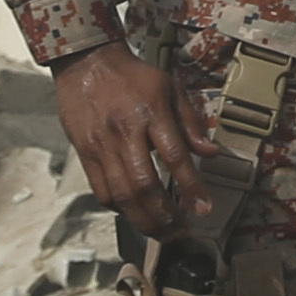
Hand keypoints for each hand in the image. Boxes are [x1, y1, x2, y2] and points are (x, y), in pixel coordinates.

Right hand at [53, 39, 208, 236]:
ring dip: (144, 220)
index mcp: (151, 112)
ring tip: (162, 232)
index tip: (204, 209)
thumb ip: (191, 123)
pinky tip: (135, 215)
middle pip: (145, 184)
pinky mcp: (85, 153)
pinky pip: (101, 190)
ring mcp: (102, 145)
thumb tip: (211, 152)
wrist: (86, 63)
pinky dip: (120, 209)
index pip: (174, 156)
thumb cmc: (132, 76)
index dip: (191, 187)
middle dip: (165, 215)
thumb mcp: (169, 88)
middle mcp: (125, 132)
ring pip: (122, 195)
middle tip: (181, 231)